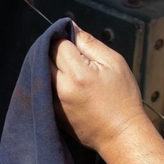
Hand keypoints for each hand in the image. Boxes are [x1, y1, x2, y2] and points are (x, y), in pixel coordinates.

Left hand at [50, 26, 144, 154]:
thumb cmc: (123, 99)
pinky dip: (49, 82)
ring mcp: (53, 102)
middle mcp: (60, 88)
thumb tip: (72, 28)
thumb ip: (90, 44)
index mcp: (77, 73)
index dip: (66, 39)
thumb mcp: (114, 63)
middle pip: (44, 56)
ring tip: (69, 70)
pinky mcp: (51, 113)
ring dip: (49, 66)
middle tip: (72, 56)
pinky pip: (42, 89)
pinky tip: (66, 85)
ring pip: (40, 72)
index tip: (76, 44)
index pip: (58, 44)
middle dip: (55, 51)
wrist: (121, 135)